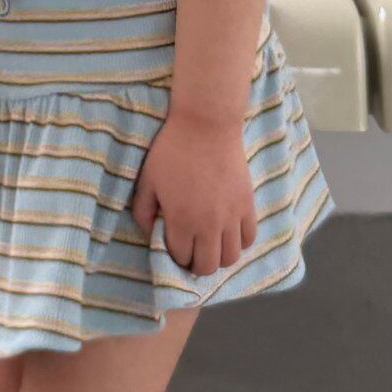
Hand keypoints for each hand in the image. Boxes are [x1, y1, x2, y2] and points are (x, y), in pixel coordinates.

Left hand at [131, 109, 256, 275]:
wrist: (206, 124)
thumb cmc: (172, 150)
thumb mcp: (148, 179)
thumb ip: (143, 211)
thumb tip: (150, 233)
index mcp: (181, 220)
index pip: (181, 258)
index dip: (174, 256)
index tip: (173, 244)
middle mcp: (208, 226)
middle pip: (207, 267)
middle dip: (196, 264)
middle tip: (191, 250)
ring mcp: (231, 217)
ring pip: (231, 258)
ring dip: (219, 257)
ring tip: (210, 243)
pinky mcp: (247, 205)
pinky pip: (248, 238)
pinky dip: (238, 242)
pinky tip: (228, 231)